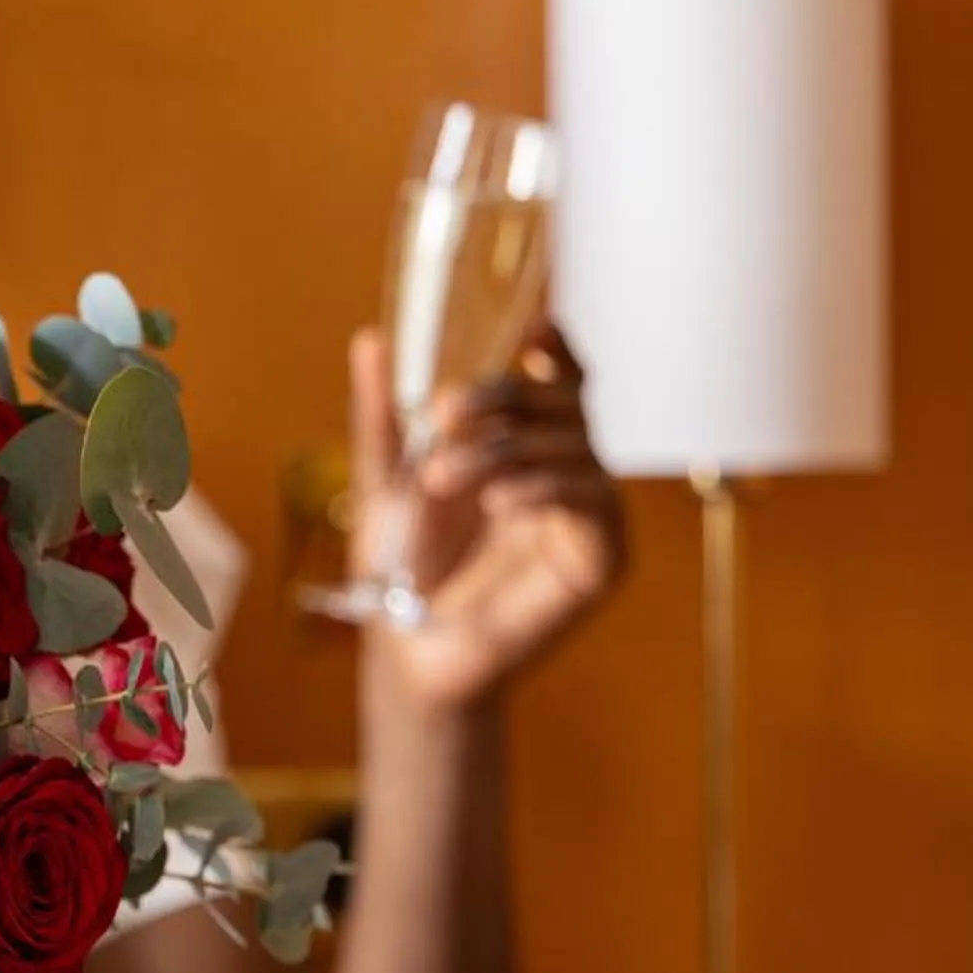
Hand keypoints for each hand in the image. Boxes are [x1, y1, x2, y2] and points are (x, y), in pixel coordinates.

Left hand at [348, 321, 626, 711]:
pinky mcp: (602, 557)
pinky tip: (500, 500)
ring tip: (442, 477)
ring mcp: (587, 512)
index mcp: (522, 443)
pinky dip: (543, 489)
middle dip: (502, 397)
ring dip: (503, 451)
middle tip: (442, 412)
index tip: (529, 323)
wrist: (408, 649)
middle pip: (561, 403)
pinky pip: (590, 502)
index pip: (555, 379)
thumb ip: (382, 415)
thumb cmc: (402, 567)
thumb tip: (370, 339)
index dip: (553, 345)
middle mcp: (564, 468)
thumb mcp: (384, 481)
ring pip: (571, 447)